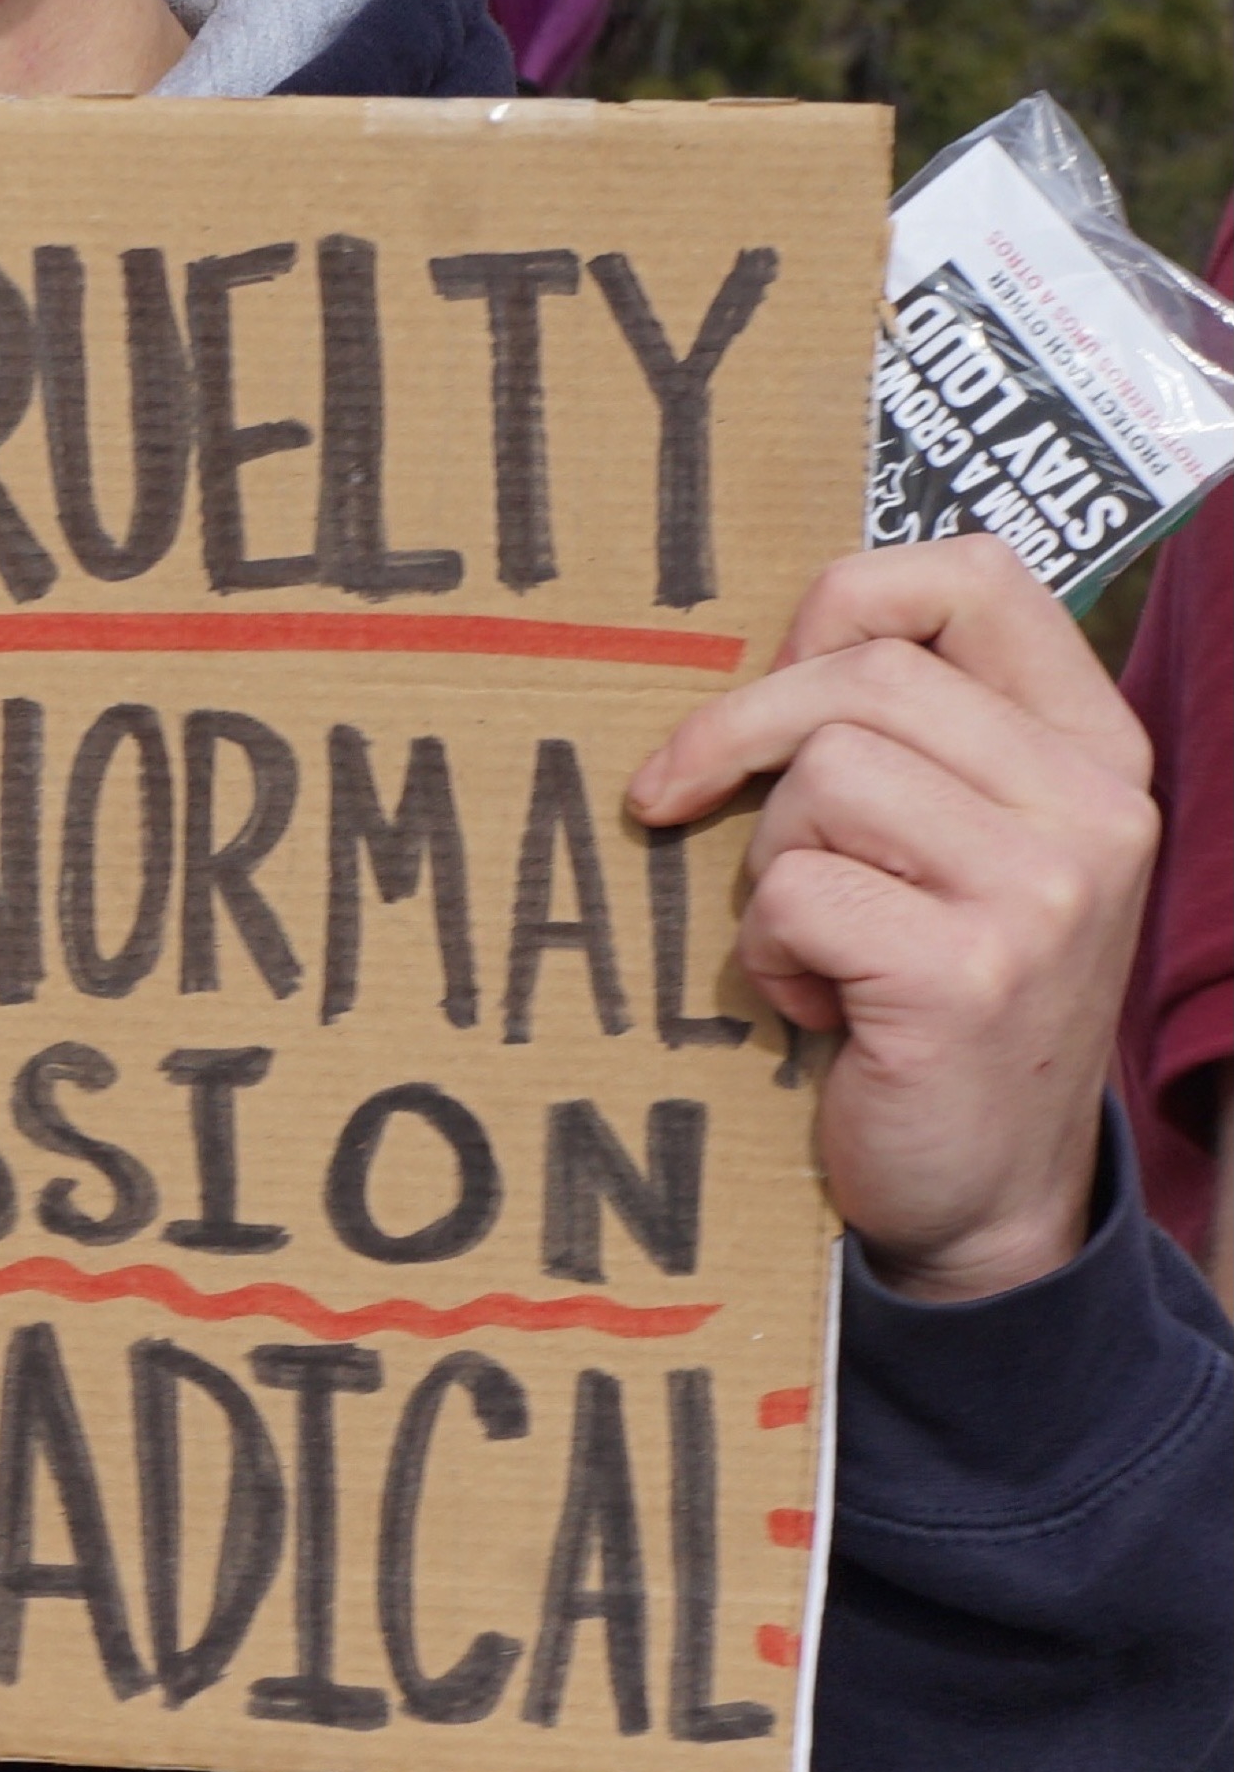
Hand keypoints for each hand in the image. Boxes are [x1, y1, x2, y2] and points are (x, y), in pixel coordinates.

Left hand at [628, 537, 1156, 1302]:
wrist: (983, 1194)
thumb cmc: (931, 997)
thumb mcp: (956, 843)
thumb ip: (912, 736)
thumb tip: (767, 643)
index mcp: (1093, 746)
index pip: (971, 576)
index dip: (840, 603)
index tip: (770, 675)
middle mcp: (1094, 807)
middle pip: (861, 677)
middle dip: (739, 736)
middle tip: (677, 800)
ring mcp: (1043, 892)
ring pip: (822, 780)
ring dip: (768, 863)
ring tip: (812, 941)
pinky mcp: (966, 976)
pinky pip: (794, 896)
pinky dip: (769, 952)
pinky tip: (820, 1010)